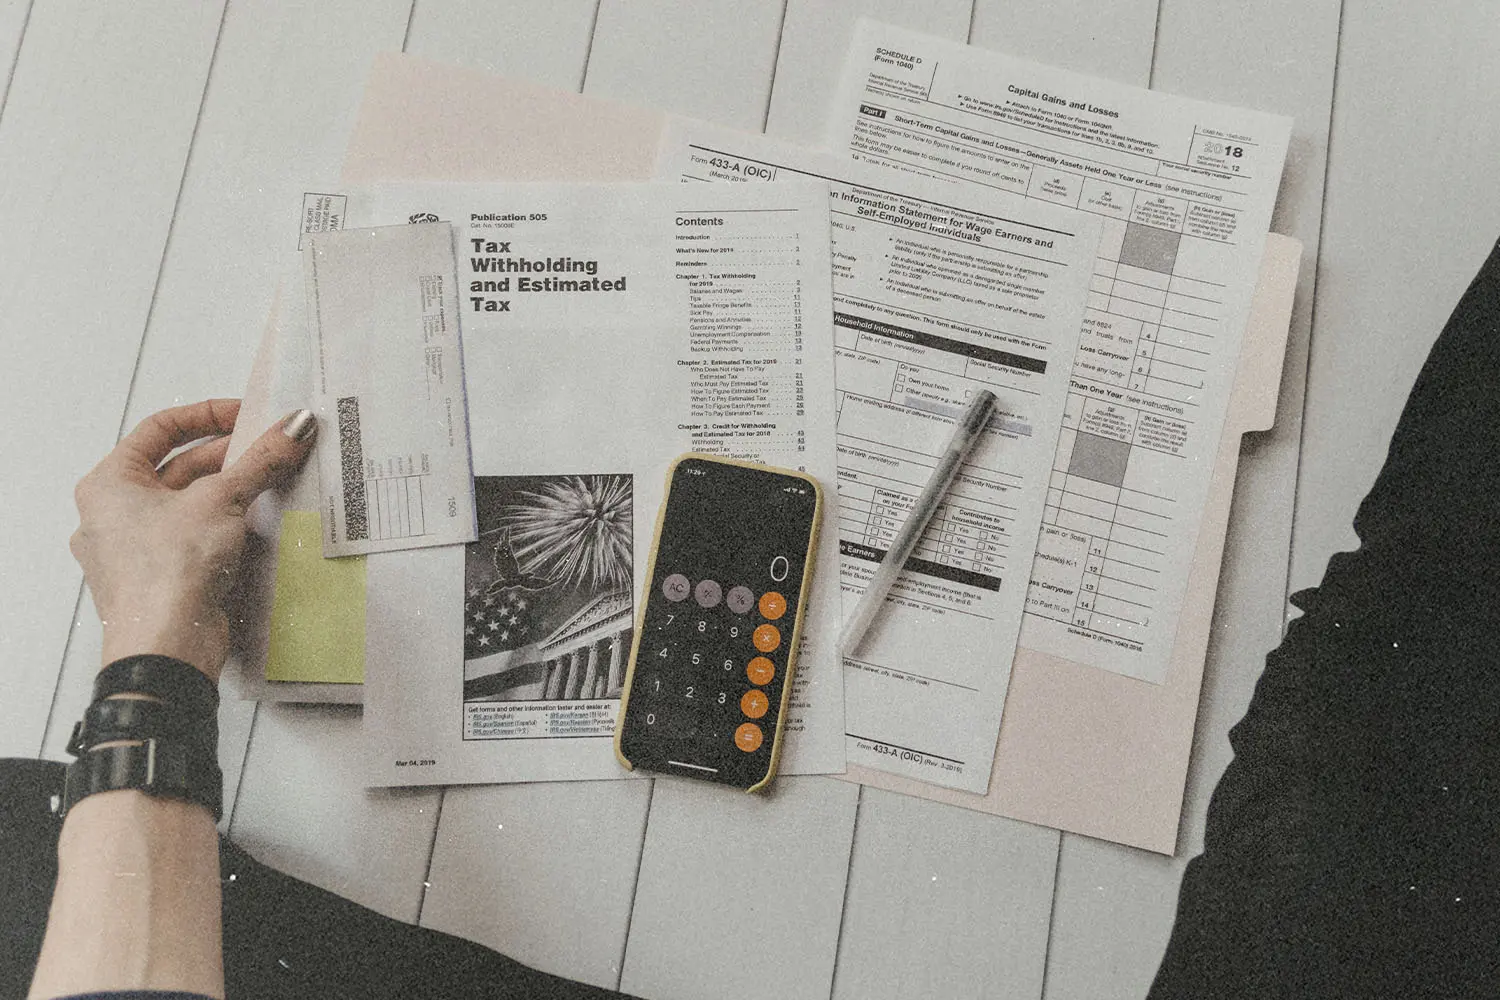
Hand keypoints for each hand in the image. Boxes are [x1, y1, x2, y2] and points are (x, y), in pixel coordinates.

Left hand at [70, 399, 316, 680]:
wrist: (166, 649)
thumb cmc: (166, 574)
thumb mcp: (222, 499)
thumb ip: (261, 460)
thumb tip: (293, 427)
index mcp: (108, 484)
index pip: (159, 429)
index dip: (207, 415)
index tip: (247, 415)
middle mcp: (114, 515)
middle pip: (178, 467)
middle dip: (229, 456)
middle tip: (271, 448)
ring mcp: (137, 550)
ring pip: (190, 505)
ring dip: (231, 491)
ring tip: (272, 480)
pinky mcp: (163, 578)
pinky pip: (196, 538)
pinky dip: (226, 525)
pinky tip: (258, 522)